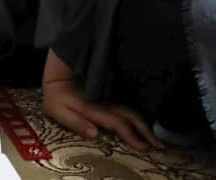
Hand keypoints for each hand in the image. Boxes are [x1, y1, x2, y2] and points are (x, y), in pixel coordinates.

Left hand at [42, 51, 162, 152]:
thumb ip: (76, 122)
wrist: (59, 67)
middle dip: (146, 131)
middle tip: (160, 145)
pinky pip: (127, 103)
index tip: (146, 148)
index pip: (118, 123)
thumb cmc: (55, 93)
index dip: (132, 136)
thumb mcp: (57, 109)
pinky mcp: (108, 92)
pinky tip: (145, 121)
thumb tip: (95, 134)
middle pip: (131, 116)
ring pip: (132, 109)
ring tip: (156, 136)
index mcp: (94, 108)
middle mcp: (105, 101)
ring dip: (145, 122)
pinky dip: (138, 113)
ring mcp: (108, 95)